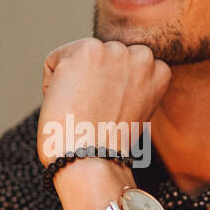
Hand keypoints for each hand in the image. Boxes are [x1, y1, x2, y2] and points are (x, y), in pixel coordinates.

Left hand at [37, 38, 169, 166]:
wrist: (91, 159)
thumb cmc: (107, 147)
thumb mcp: (136, 112)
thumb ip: (131, 86)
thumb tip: (111, 77)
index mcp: (159, 70)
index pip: (121, 67)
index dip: (108, 94)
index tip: (108, 114)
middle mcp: (141, 55)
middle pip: (99, 59)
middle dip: (91, 83)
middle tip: (93, 113)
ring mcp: (113, 51)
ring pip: (76, 59)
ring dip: (72, 82)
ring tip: (82, 109)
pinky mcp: (85, 50)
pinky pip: (54, 62)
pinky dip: (50, 84)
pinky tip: (66, 104)